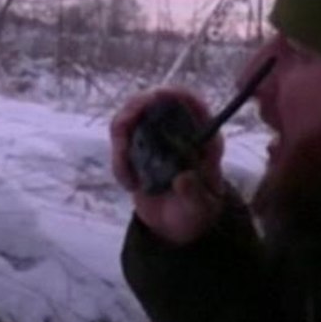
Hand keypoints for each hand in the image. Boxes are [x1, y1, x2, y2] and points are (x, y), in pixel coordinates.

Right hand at [110, 88, 224, 244]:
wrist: (177, 228)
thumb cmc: (198, 213)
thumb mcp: (201, 208)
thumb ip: (194, 194)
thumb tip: (182, 179)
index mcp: (203, 137)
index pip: (193, 103)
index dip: (176, 93)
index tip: (156, 95)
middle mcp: (178, 131)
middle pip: (154, 101)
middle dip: (136, 107)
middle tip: (123, 126)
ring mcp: (155, 138)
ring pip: (131, 117)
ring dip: (121, 136)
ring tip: (125, 168)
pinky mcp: (136, 150)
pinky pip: (120, 142)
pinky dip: (117, 160)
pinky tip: (128, 184)